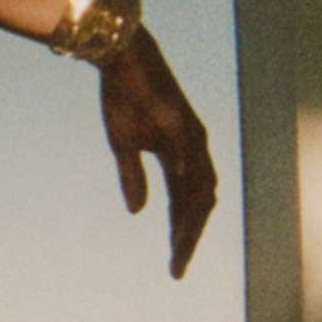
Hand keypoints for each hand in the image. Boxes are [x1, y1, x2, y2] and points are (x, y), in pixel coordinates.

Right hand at [99, 26, 217, 278]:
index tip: (175, 265)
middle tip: (179, 267)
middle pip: (200, 201)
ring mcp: (190, 133)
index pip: (187, 203)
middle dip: (190, 236)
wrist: (121, 54)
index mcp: (181, 154)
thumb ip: (133, 177)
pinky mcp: (180, 118)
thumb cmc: (123, 95)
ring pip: (200, 184)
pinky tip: (182, 205)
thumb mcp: (123, 145)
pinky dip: (188, 181)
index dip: (182, 235)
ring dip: (191, 218)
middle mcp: (193, 146)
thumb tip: (138, 212)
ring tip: (180, 246)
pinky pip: (189, 155)